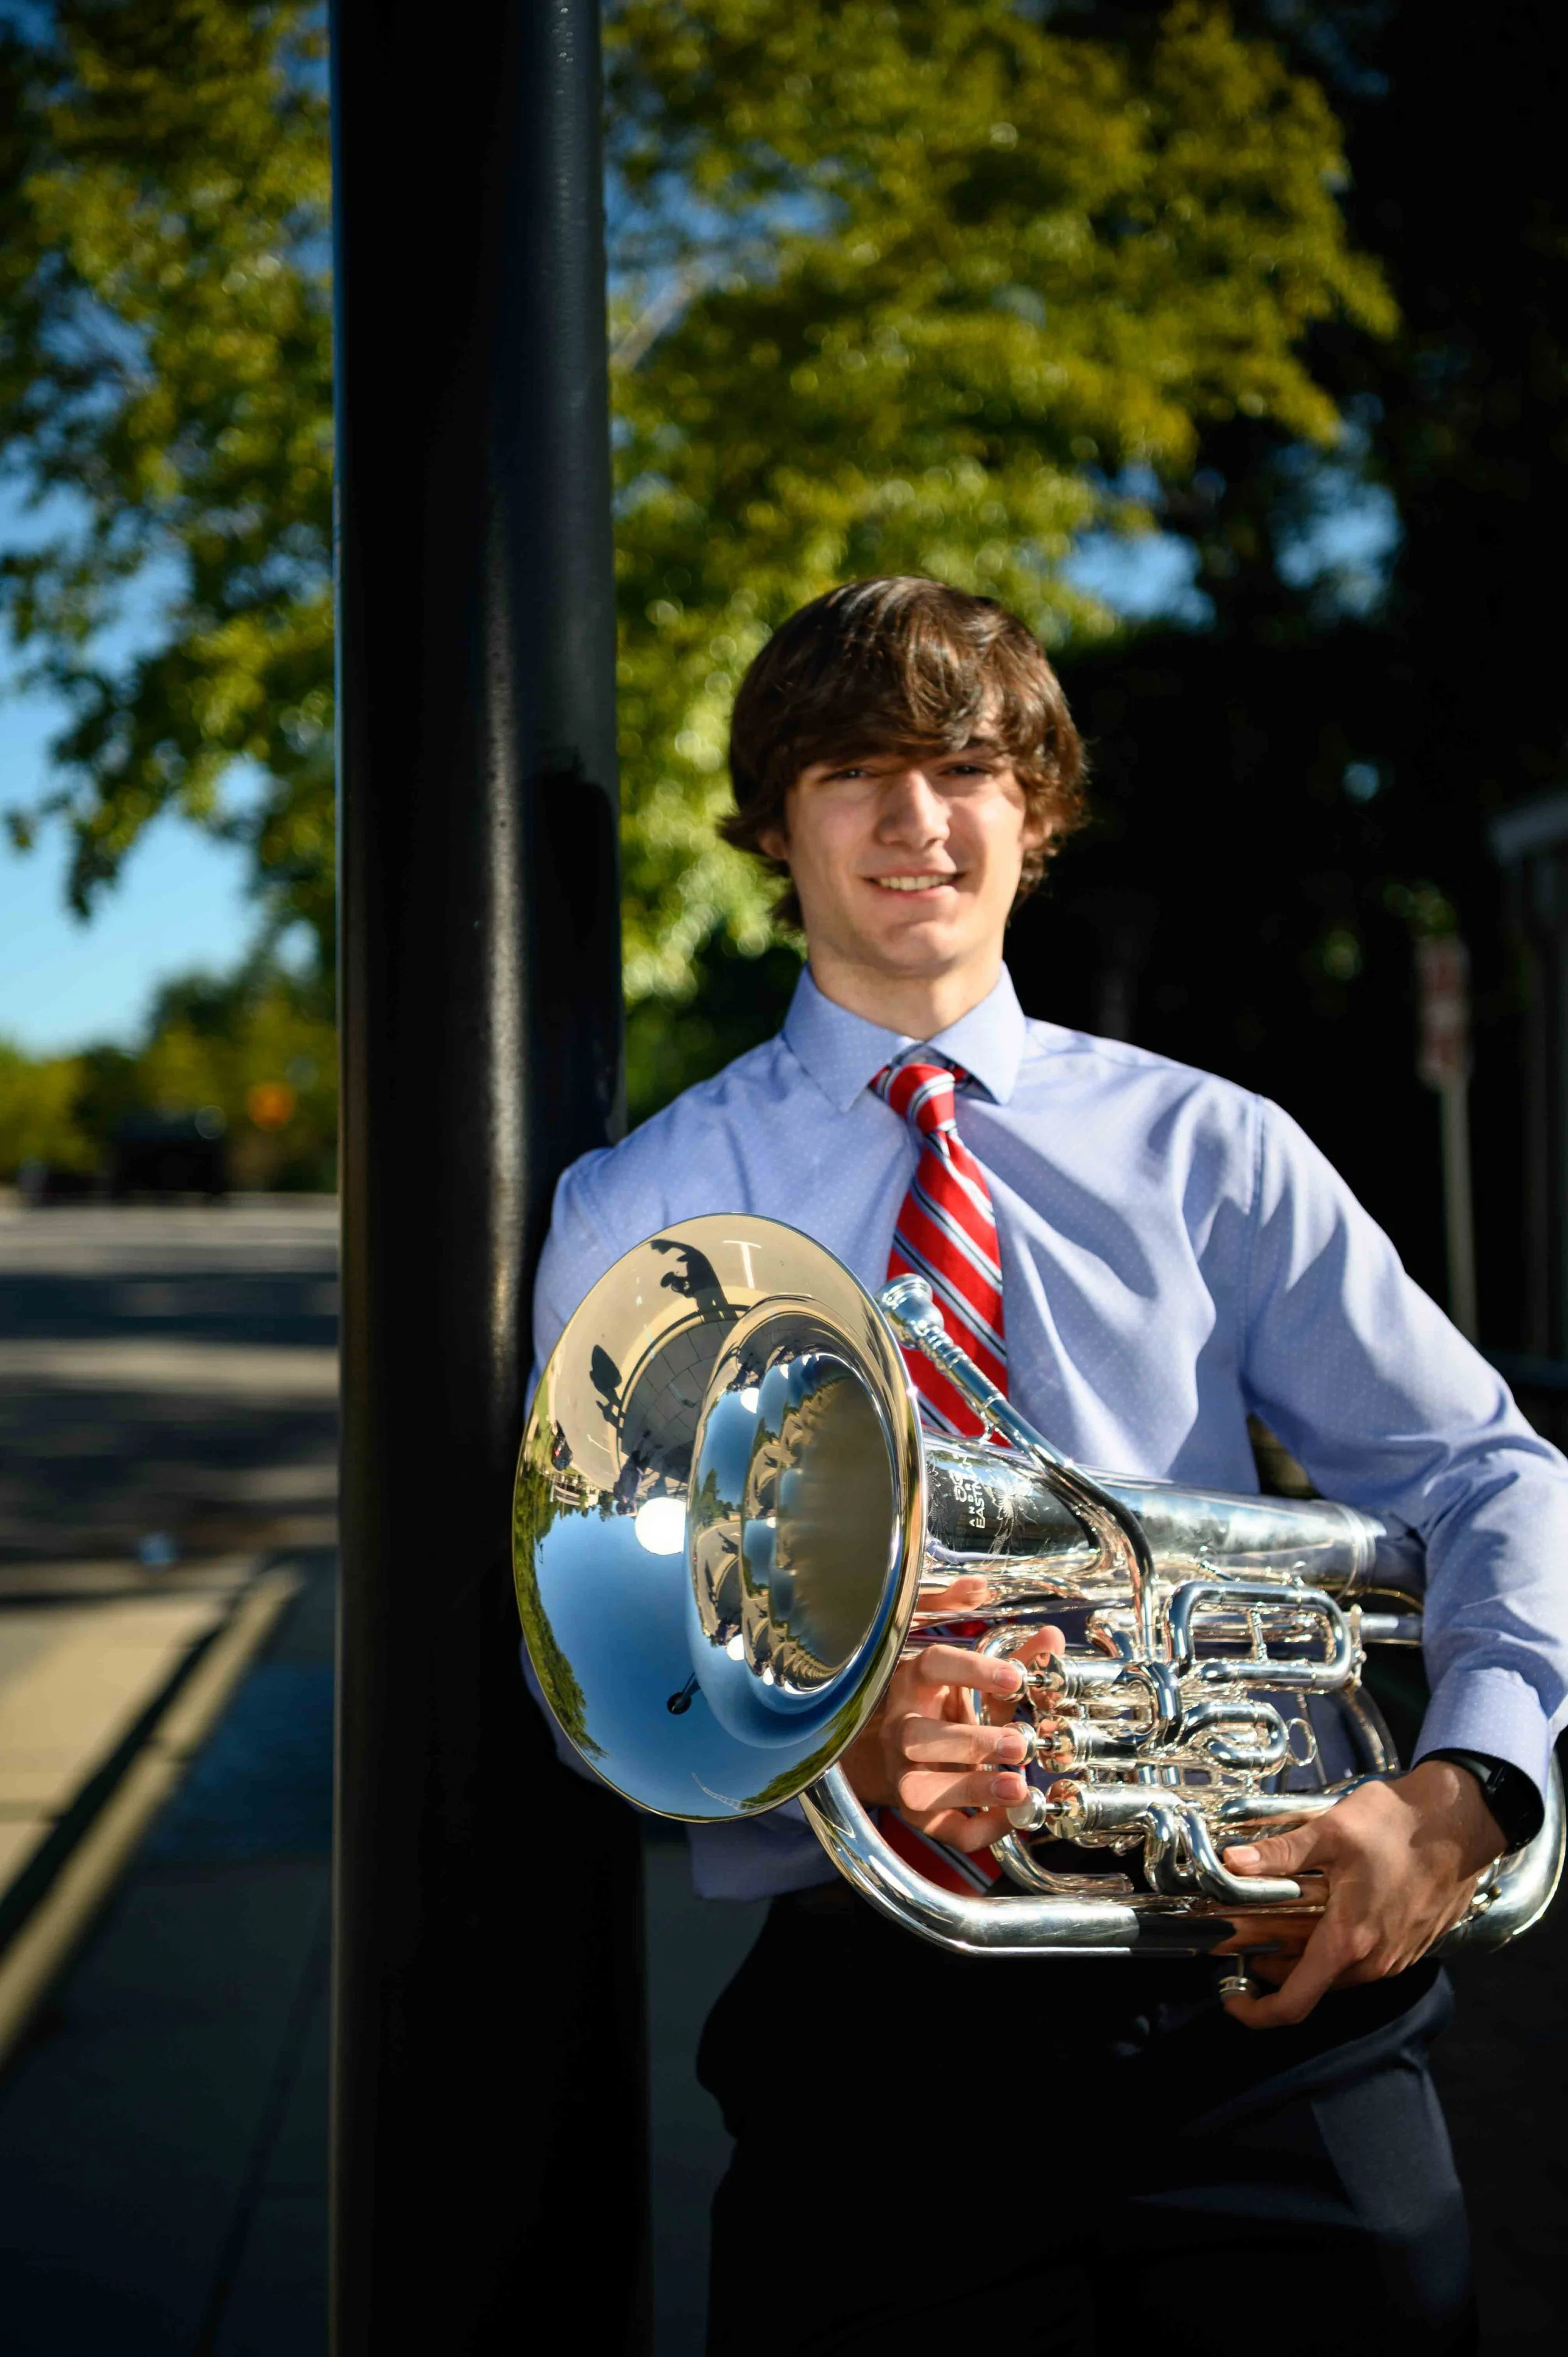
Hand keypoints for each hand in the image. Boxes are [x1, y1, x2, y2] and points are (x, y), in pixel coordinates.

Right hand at [842, 1585, 1061, 1853]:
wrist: (905, 1754)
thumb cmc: (946, 1711)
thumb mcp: (975, 1683)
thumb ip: (1015, 1662)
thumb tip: (1054, 1637)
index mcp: (914, 1685)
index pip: (931, 1667)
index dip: (971, 1670)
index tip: (1015, 1677)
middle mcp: (900, 1730)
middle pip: (916, 1735)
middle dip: (970, 1742)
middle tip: (1020, 1743)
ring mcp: (902, 1775)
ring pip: (918, 1789)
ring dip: (970, 1789)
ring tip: (1017, 1787)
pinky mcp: (916, 1814)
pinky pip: (942, 1829)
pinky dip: (979, 1829)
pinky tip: (1013, 1817)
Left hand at [1217, 1758, 1506, 2028]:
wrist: (1463, 1821)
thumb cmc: (1398, 1824)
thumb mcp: (1331, 1831)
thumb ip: (1280, 1854)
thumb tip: (1230, 1863)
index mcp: (1349, 1943)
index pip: (1294, 2003)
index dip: (1257, 2011)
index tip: (1232, 1998)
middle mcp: (1375, 1963)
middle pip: (1311, 1986)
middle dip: (1274, 1969)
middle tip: (1248, 1936)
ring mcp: (1397, 1958)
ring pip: (1337, 1974)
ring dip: (1306, 1956)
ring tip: (1283, 1918)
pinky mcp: (1412, 1946)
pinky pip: (1364, 1962)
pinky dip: (1336, 1947)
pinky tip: (1326, 1910)